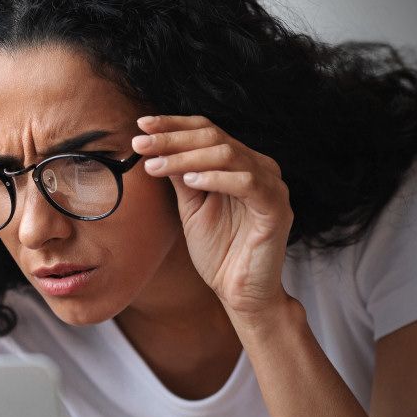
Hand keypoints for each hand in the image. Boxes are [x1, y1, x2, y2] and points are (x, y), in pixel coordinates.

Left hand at [131, 115, 294, 318]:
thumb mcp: (191, 206)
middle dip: (172, 138)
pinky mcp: (277, 208)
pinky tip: (191, 182)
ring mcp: (272, 186)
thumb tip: (155, 145)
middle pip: (214, 137)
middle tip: (140, 143)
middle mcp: (260, 167)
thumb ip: (180, 175)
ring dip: (186, 157)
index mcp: (241, 163)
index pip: (207, 130)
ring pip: (228, 154)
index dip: (174, 124)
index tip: (141, 124)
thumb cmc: (218, 250)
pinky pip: (248, 183)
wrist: (240, 292)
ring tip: (156, 166)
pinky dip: (217, 178)